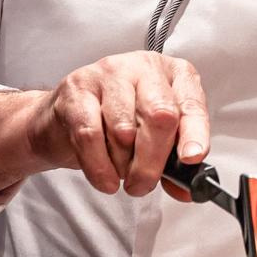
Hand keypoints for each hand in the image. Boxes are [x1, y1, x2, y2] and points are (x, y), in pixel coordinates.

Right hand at [26, 51, 209, 197]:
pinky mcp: (77, 88)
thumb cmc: (115, 126)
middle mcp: (144, 67)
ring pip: (124, 129)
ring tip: (120, 172)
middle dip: (153, 161)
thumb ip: (172, 162)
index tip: (192, 158)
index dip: (195, 134)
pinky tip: (105, 179)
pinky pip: (90, 135)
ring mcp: (109, 73)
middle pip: (159, 115)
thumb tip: (186, 190)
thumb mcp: (153, 140)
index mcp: (174, 75)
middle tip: (143, 185)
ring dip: (122, 164)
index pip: (191, 105)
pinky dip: (99, 166)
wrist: (62, 119)